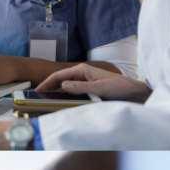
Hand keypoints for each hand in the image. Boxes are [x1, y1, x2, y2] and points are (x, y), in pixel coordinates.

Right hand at [35, 62, 150, 101]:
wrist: (133, 91)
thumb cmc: (119, 87)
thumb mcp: (99, 88)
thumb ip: (80, 87)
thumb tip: (62, 85)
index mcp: (82, 70)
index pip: (59, 75)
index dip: (47, 83)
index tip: (37, 90)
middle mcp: (82, 73)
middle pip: (60, 79)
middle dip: (48, 86)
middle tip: (36, 96)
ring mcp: (85, 79)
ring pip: (65, 84)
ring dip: (55, 90)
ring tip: (44, 98)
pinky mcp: (88, 86)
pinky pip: (71, 89)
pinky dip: (63, 94)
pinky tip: (59, 100)